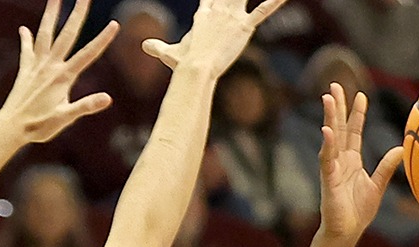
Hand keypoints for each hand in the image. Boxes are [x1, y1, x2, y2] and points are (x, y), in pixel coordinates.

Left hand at [0, 0, 119, 144]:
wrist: (10, 127)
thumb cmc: (39, 126)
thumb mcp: (65, 119)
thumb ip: (86, 107)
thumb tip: (108, 98)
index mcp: (63, 77)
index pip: (88, 54)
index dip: (102, 39)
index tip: (114, 24)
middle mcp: (50, 67)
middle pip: (66, 35)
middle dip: (77, 14)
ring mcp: (36, 66)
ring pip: (45, 34)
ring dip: (51, 15)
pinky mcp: (26, 71)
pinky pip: (27, 50)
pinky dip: (27, 38)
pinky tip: (24, 28)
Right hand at [144, 0, 289, 72]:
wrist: (195, 69)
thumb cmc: (182, 64)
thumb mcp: (168, 53)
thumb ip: (157, 48)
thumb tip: (144, 46)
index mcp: (203, 14)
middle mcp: (218, 10)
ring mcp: (232, 17)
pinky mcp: (244, 27)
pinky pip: (263, 11)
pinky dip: (274, 3)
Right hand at [318, 84, 403, 239]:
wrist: (347, 232)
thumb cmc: (359, 211)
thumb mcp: (378, 185)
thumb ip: (387, 166)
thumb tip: (401, 148)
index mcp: (352, 160)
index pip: (353, 131)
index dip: (357, 113)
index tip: (360, 94)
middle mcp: (340, 160)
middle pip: (339, 127)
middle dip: (337, 107)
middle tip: (334, 85)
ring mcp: (332, 168)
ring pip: (331, 138)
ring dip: (329, 118)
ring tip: (328, 98)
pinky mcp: (327, 179)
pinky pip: (327, 159)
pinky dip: (327, 145)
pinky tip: (327, 131)